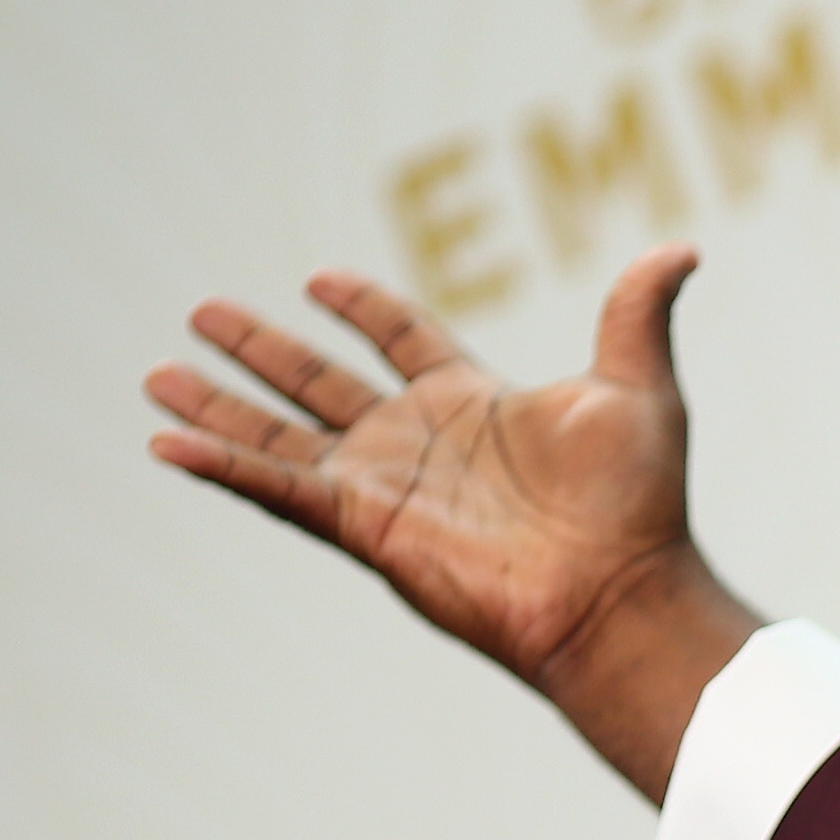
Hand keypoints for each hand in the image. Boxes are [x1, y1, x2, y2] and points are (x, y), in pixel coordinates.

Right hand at [145, 248, 754, 798]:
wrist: (621, 590)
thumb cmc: (639, 504)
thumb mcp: (640, 390)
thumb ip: (638, 314)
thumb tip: (684, 248)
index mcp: (473, 401)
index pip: (404, 337)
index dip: (364, 308)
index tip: (320, 281)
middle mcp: (420, 442)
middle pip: (320, 383)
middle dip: (262, 350)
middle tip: (202, 312)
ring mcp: (388, 486)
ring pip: (281, 437)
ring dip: (218, 408)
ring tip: (155, 375)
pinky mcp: (367, 527)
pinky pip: (279, 490)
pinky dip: (222, 466)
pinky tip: (166, 443)